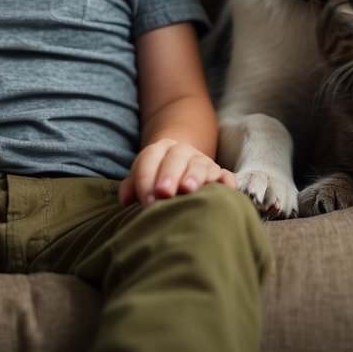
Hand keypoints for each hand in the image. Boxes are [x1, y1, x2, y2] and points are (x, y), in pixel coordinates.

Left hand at [120, 138, 236, 206]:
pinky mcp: (219, 173)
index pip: (149, 160)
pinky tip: (225, 188)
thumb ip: (132, 186)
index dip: (146, 180)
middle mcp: (181, 151)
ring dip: (194, 176)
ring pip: (200, 164)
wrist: (180, 161)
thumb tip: (126, 201)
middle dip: (169, 175)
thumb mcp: (142, 177)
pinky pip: (225, 175)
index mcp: (158, 150)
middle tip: (164, 193)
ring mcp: (202, 161)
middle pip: (176, 158)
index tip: (146, 201)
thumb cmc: (156, 177)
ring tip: (188, 189)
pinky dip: (226, 180)